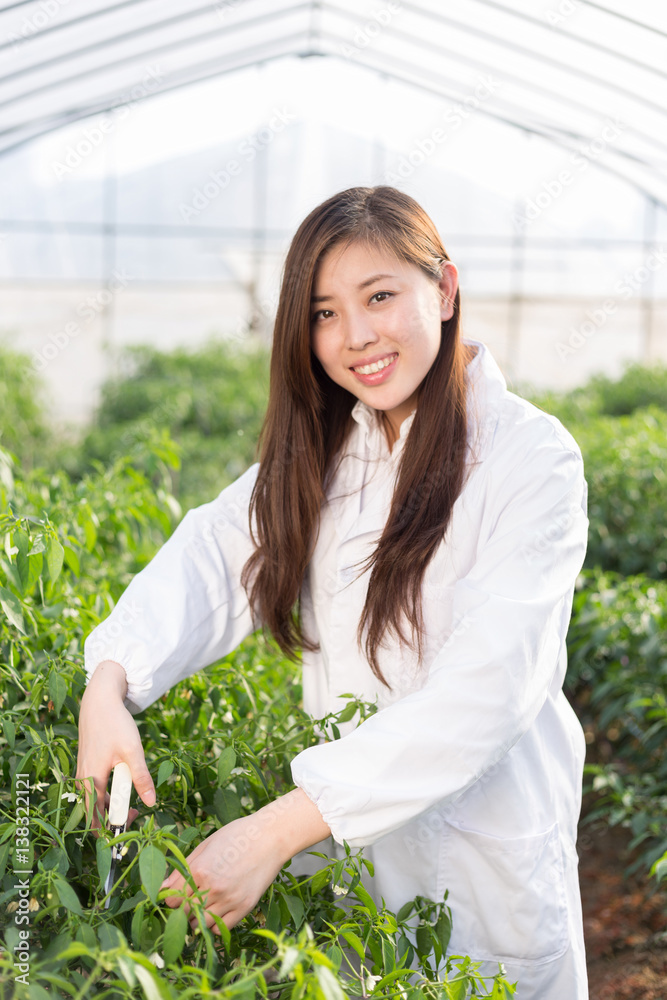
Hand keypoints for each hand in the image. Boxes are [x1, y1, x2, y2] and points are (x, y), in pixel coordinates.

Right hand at [76, 660, 155, 834]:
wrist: (99, 701)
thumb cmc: (115, 724)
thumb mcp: (132, 751)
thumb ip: (141, 778)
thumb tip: (152, 803)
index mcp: (92, 780)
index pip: (95, 818)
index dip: (112, 827)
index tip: (133, 821)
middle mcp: (83, 779)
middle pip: (94, 811)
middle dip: (114, 817)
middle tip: (137, 812)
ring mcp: (83, 771)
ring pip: (94, 798)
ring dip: (111, 803)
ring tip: (132, 799)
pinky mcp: (87, 764)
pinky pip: (94, 786)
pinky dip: (107, 791)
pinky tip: (123, 781)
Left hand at [160, 788, 330, 931]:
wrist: (271, 837)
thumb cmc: (237, 835)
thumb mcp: (206, 845)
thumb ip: (182, 868)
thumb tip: (162, 889)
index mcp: (199, 870)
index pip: (172, 899)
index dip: (170, 899)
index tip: (173, 896)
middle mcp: (213, 888)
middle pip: (185, 913)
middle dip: (182, 910)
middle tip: (187, 901)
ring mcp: (230, 900)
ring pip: (201, 924)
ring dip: (197, 919)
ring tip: (202, 907)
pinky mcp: (244, 907)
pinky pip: (221, 928)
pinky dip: (214, 925)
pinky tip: (216, 911)